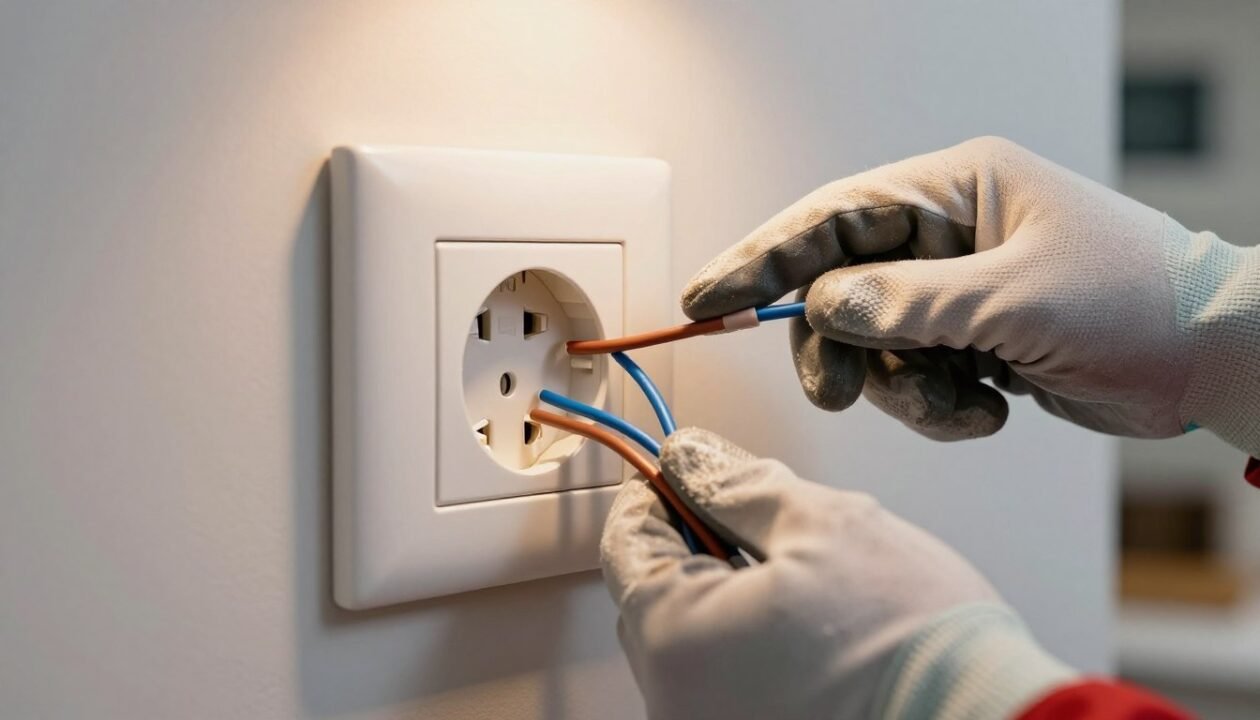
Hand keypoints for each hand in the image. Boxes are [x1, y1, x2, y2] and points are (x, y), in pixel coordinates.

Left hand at [602, 428, 1072, 719]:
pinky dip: (752, 639)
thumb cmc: (911, 640)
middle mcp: (677, 701)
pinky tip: (811, 625)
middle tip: (763, 514)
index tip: (692, 468)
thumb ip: (737, 483)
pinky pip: (726, 674)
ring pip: (694, 635)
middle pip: (658, 592)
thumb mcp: (820, 522)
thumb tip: (691, 456)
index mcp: (674, 640)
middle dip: (701, 540)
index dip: (659, 489)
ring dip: (731, 590)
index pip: (626, 542)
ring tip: (805, 576)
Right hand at [682, 136, 1259, 452]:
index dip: (764, 256)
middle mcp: (949, 233)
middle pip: (842, 287)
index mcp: (957, 189)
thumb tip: (825, 307)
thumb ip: (909, 303)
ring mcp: (959, 289)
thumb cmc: (1139, 301)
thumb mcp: (1016, 300)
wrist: (1212, 360)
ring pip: (875, 345)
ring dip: (905, 388)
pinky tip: (990, 406)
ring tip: (961, 402)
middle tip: (838, 391)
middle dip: (840, 346)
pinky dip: (940, 406)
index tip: (709, 295)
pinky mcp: (972, 339)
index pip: (834, 217)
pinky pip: (914, 377)